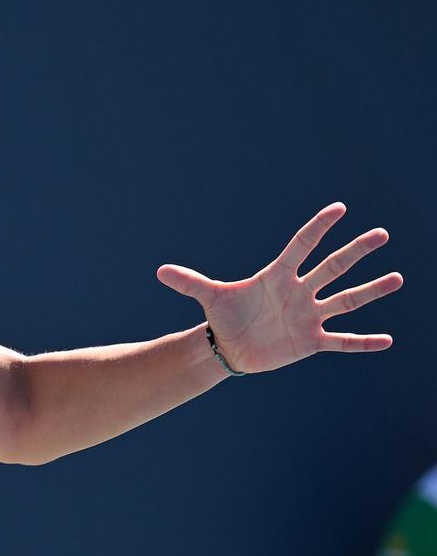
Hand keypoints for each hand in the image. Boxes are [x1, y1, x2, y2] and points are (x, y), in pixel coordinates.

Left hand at [156, 203, 400, 373]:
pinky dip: (363, 342)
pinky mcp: (311, 340)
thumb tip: (159, 271)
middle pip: (332, 267)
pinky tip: (387, 341)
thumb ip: (189, 283)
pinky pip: (342, 340)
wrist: (230, 346)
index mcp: (278, 276)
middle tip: (381, 234)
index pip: (301, 247)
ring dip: (370, 290)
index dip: (317, 229)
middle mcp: (300, 292)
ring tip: (396, 277)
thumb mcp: (209, 298)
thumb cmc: (224, 316)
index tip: (338, 209)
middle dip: (355, 251)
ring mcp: (309, 316)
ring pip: (346, 300)